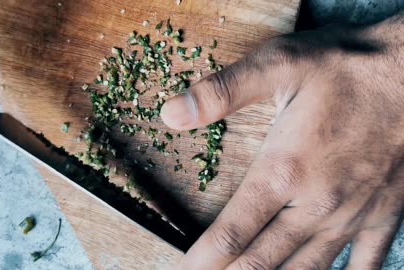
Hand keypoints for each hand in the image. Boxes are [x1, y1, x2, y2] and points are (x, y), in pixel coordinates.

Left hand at [161, 13, 403, 269]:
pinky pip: (365, 262)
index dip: (203, 261)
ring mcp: (352, 214)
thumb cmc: (347, 66)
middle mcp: (315, 204)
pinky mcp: (384, 213)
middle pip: (262, 261)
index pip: (231, 233)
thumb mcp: (278, 65)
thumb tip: (171, 114)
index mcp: (283, 171)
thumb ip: (222, 92)